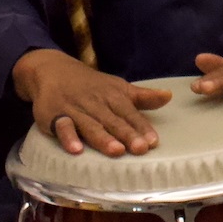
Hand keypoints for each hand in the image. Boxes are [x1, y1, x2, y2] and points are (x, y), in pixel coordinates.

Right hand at [13, 49, 170, 156]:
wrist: (53, 70)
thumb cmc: (92, 86)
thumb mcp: (118, 88)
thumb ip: (142, 97)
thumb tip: (169, 96)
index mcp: (113, 96)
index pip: (130, 113)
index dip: (141, 127)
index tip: (153, 142)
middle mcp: (96, 103)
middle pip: (113, 121)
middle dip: (127, 134)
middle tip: (140, 149)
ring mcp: (75, 109)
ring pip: (90, 125)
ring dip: (103, 138)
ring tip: (116, 151)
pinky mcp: (54, 116)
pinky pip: (62, 127)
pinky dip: (68, 137)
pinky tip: (76, 150)